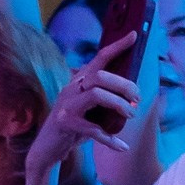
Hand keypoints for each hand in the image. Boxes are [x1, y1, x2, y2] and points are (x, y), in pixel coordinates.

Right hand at [24, 32, 140, 175]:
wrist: (46, 149)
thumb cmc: (73, 127)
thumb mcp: (88, 108)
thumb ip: (103, 98)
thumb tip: (132, 93)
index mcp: (79, 82)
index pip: (99, 59)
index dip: (116, 47)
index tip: (133, 36)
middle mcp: (71, 89)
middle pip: (100, 76)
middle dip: (124, 84)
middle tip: (137, 98)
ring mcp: (67, 105)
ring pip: (96, 95)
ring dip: (119, 104)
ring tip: (130, 114)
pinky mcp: (66, 123)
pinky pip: (93, 128)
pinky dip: (110, 138)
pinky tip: (122, 147)